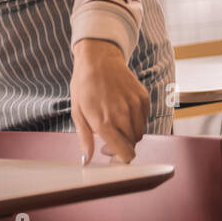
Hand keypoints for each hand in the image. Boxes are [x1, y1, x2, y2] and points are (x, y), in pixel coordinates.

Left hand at [71, 38, 150, 164]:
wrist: (98, 60)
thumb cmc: (84, 86)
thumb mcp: (77, 112)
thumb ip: (85, 138)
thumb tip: (86, 160)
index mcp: (104, 122)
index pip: (124, 153)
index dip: (119, 158)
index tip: (111, 154)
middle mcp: (122, 116)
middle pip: (132, 145)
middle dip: (122, 145)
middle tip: (109, 136)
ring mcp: (135, 106)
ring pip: (139, 133)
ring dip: (129, 133)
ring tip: (114, 120)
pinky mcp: (144, 98)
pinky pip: (144, 119)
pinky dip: (135, 120)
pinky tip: (122, 109)